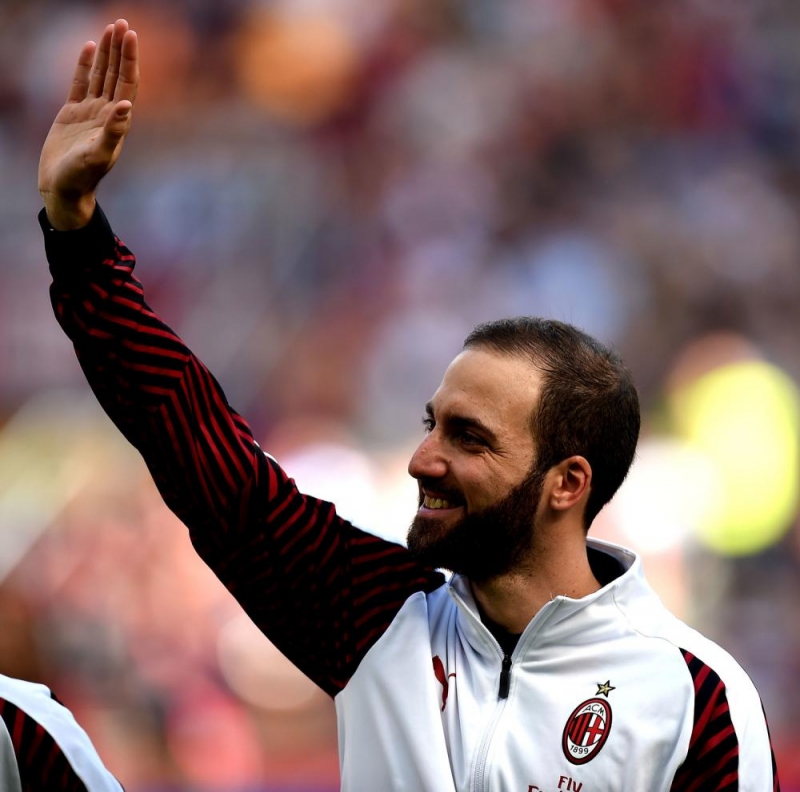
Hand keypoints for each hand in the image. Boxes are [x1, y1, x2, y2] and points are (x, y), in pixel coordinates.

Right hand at [38, 19, 137, 229]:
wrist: (64, 189)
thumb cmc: (82, 177)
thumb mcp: (99, 155)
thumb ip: (114, 131)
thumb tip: (126, 106)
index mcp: (118, 121)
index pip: (127, 83)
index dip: (130, 59)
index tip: (131, 35)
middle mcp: (107, 114)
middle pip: (117, 74)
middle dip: (121, 50)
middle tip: (123, 23)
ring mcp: (90, 112)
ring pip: (100, 75)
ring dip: (107, 53)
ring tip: (110, 28)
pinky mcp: (71, 114)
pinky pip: (80, 83)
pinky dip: (84, 65)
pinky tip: (88, 47)